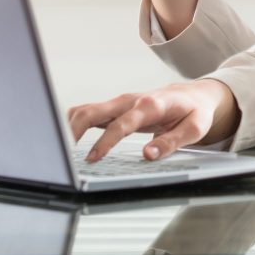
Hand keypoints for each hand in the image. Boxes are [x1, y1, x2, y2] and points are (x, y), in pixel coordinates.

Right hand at [67, 79, 236, 161]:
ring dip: (69, 128)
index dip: (105, 141)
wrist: (194, 95)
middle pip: (92, 111)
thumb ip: (172, 142)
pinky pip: (87, 113)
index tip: (92, 158)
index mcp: (150, 104)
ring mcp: (119, 103)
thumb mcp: (194, 128)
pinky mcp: (114, 108)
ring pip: (85, 110)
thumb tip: (148, 154)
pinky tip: (67, 143)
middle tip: (63, 155)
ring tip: (60, 152)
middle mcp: (130, 100)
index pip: (121, 124)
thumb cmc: (194, 111)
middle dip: (74, 131)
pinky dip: (73, 125)